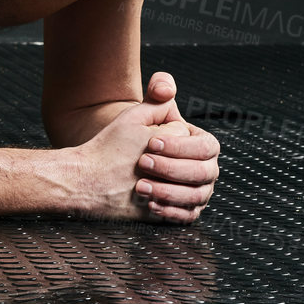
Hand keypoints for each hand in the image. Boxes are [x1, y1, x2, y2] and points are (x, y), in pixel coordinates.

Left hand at [75, 73, 218, 222]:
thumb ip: (157, 95)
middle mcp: (201, 168)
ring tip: (141, 186)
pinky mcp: (182, 211)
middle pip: (204, 172)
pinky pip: (187, 215)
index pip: (206, 146)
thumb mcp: (137, 115)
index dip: (180, 146)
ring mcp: (194, 191)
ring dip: (168, 191)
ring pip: (197, 195)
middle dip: (172, 168)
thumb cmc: (118, 144)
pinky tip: (150, 203)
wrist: (97, 174)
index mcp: (196, 143)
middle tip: (143, 164)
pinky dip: (170, 210)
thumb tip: (166, 88)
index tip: (152, 144)